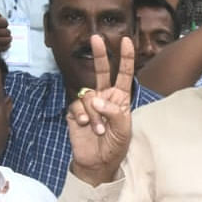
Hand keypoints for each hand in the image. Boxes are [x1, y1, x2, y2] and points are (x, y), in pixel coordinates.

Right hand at [0, 10, 11, 51]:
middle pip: (5, 32)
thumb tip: (3, 18)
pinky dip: (6, 46)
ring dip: (8, 39)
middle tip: (5, 32)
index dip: (5, 23)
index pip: (3, 22)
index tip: (2, 25)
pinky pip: (2, 48)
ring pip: (6, 40)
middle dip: (7, 32)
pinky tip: (6, 45)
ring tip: (7, 38)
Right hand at [66, 34, 133, 185]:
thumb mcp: (123, 130)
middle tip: (97, 38)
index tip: (126, 41)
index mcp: (120, 98)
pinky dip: (83, 115)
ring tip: (98, 129)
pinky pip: (77, 105)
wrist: (97, 163)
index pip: (124, 75)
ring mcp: (89, 104)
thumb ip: (114, 112)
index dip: (125, 58)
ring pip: (89, 95)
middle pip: (102, 71)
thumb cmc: (114, 146)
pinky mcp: (75, 112)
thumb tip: (97, 99)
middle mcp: (104, 97)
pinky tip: (86, 125)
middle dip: (100, 55)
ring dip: (94, 113)